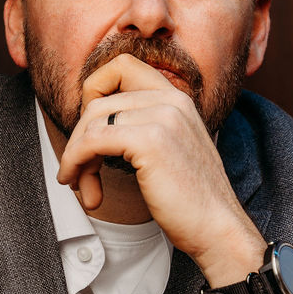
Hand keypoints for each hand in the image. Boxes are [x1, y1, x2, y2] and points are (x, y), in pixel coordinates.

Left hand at [56, 54, 261, 280]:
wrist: (217, 228)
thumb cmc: (191, 200)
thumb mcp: (170, 150)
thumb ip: (143, 129)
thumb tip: (94, 128)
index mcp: (177, 98)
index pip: (121, 65)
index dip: (93, 90)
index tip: (88, 129)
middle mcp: (171, 100)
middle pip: (97, 100)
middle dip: (78, 138)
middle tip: (78, 172)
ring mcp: (162, 117)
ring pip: (91, 122)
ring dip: (75, 157)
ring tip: (81, 185)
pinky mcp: (149, 141)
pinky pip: (92, 141)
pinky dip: (76, 163)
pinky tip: (84, 188)